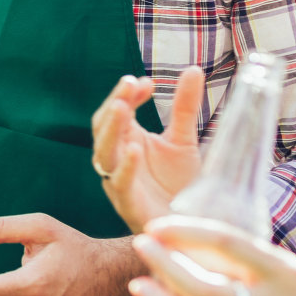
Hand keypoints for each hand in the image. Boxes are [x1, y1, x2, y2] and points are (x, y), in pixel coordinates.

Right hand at [90, 67, 204, 231]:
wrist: (190, 227)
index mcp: (126, 140)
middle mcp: (117, 159)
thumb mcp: (183, 139)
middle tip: (130, 85)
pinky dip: (125, 166)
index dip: (126, 95)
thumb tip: (191, 68)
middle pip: (103, 127)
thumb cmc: (179, 184)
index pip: (115, 111)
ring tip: (123, 107)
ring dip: (111, 129)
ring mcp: (119, 181)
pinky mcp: (128, 204)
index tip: (147, 82)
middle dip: (114, 104)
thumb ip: (184, 106)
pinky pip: (119, 183)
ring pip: (103, 152)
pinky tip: (135, 149)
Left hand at [128, 217, 295, 295]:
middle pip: (212, 290)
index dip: (188, 232)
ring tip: (139, 288)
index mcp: (288, 275)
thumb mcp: (295, 269)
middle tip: (141, 247)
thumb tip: (191, 243)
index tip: (159, 226)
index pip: (230, 244)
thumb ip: (249, 262)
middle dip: (169, 266)